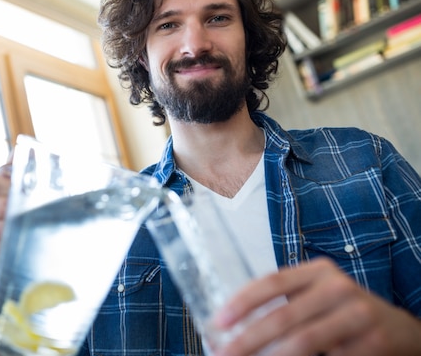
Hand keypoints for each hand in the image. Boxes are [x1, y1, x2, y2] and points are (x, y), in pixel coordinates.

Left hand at [214, 258, 420, 355]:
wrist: (400, 328)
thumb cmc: (344, 311)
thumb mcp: (316, 296)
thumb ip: (285, 302)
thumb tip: (234, 326)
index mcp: (318, 270)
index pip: (271, 282)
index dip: (242, 302)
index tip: (218, 322)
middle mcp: (338, 287)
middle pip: (283, 316)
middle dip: (248, 340)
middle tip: (224, 354)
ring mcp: (358, 314)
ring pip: (304, 341)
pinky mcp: (373, 342)